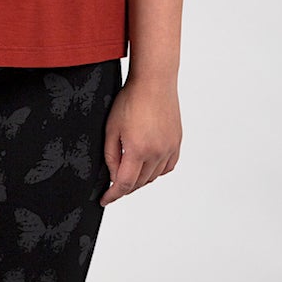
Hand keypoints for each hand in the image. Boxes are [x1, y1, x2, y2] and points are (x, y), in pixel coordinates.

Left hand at [99, 76, 181, 205]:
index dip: (112, 195)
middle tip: (113, 183)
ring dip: (140, 179)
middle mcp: (156, 153)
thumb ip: (111, 155)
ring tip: (129, 171)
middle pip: (139, 183)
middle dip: (125, 186)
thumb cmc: (131, 99)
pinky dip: (156, 171)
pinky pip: (167, 167)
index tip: (104, 200)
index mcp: (138, 149)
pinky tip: (148, 164)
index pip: (124, 184)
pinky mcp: (176, 143)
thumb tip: (113, 175)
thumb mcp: (111, 127)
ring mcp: (169, 148)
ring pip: (153, 177)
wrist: (154, 81)